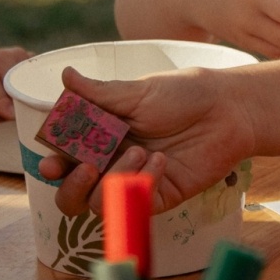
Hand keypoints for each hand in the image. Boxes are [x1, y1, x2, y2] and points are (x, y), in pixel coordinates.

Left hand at [0, 46, 31, 127]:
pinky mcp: (7, 62)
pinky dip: (35, 71)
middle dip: (17, 82)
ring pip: (17, 55)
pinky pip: (26, 59)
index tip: (12, 115)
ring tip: (34, 96)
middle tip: (28, 105)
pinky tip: (39, 90)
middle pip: (3, 59)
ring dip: (28, 74)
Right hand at [39, 65, 256, 215]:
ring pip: (99, 204)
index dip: (53, 165)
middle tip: (86, 166)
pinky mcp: (159, 196)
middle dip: (72, 186)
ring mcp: (134, 181)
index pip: (65, 159)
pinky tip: (161, 161)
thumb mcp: (139, 92)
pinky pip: (135, 204)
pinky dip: (142, 184)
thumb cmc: (185, 94)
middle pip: (74, 194)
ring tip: (139, 152)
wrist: (228, 109)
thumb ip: (100, 93)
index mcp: (101, 137)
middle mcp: (113, 163)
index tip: (50, 161)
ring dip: (113, 179)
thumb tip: (65, 74)